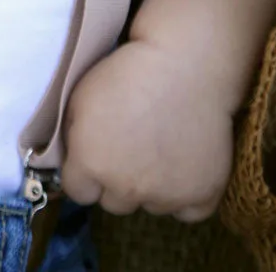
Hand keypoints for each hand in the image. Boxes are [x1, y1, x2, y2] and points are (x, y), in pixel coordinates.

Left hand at [61, 37, 234, 220]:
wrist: (182, 65)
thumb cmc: (126, 73)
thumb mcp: (79, 98)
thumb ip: (72, 139)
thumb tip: (72, 162)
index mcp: (92, 165)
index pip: (77, 191)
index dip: (84, 173)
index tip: (94, 155)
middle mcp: (127, 189)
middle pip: (114, 202)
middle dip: (116, 180)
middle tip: (129, 147)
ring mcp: (167, 196)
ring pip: (150, 205)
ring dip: (151, 186)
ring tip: (159, 147)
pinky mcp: (203, 194)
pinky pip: (189, 211)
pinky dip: (185, 194)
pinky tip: (183, 166)